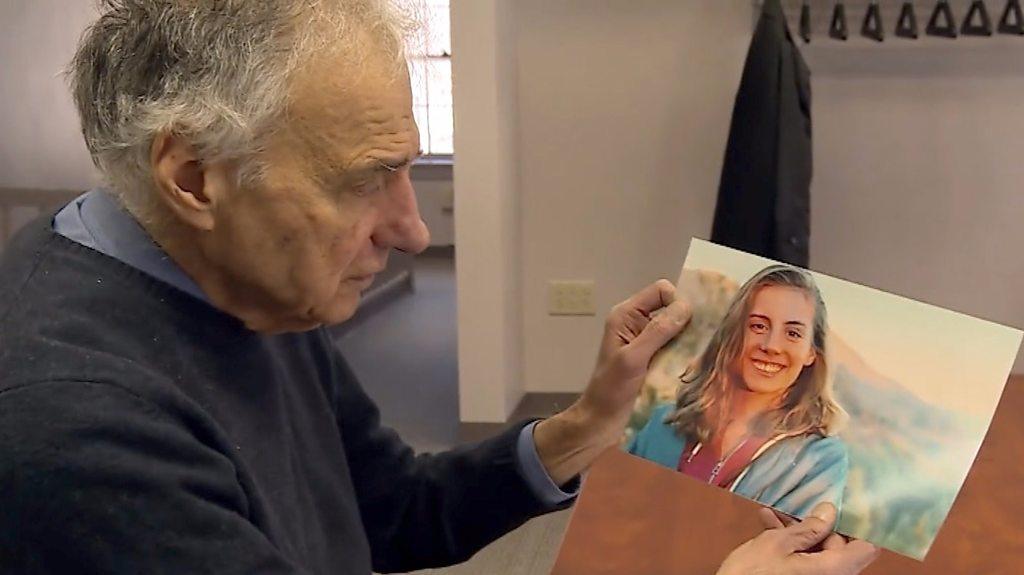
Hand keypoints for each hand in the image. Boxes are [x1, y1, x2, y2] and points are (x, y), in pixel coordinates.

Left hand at [534, 279, 691, 484]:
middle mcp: (637, 323)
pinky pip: (677, 347)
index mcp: (626, 315)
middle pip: (671, 308)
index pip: (660, 291)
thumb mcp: (633, 358)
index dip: (676, 302)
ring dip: (688, 340)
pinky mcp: (654, 358)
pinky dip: (685, 353)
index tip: (685, 327)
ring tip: (697, 356)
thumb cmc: (611, 389)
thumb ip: (657, 331)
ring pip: (677, 328)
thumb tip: (685, 306)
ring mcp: (646, 342)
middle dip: (687, 322)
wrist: (602, 421)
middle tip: (697, 343)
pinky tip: (692, 366)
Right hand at [716, 502, 879, 574]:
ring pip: (818, 552)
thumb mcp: (778, 544)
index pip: (866, 547)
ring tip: (774, 513)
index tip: (847, 502)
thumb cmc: (754, 574)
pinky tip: (768, 526)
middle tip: (799, 504)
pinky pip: (805, 561)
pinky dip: (790, 545)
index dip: (859, 523)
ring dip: (799, 532)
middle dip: (818, 524)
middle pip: (839, 547)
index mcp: (834, 570)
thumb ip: (808, 528)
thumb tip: (830, 511)